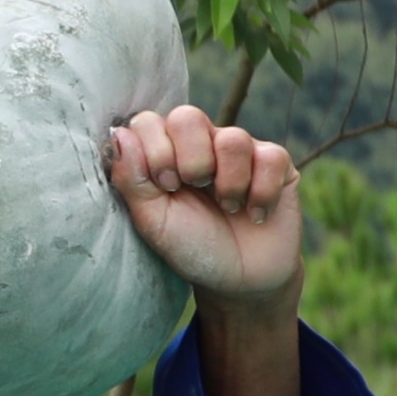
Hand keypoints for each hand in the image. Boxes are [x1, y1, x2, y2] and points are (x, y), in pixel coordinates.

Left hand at [107, 103, 304, 311]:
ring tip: (228, 208)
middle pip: (188, 116)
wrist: (240, 278)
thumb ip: (132, 179)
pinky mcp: (276, 163)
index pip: (148, 121)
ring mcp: (239, 151)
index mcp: (163, 154)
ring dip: (229, 182)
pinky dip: (261, 193)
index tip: (165, 185)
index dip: (155, 149)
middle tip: (194, 189)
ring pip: (233, 138)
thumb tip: (120, 134)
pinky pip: (271, 157)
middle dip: (190, 160)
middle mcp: (200, 144)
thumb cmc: (190, 246)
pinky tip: (255, 213)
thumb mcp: (152, 220)